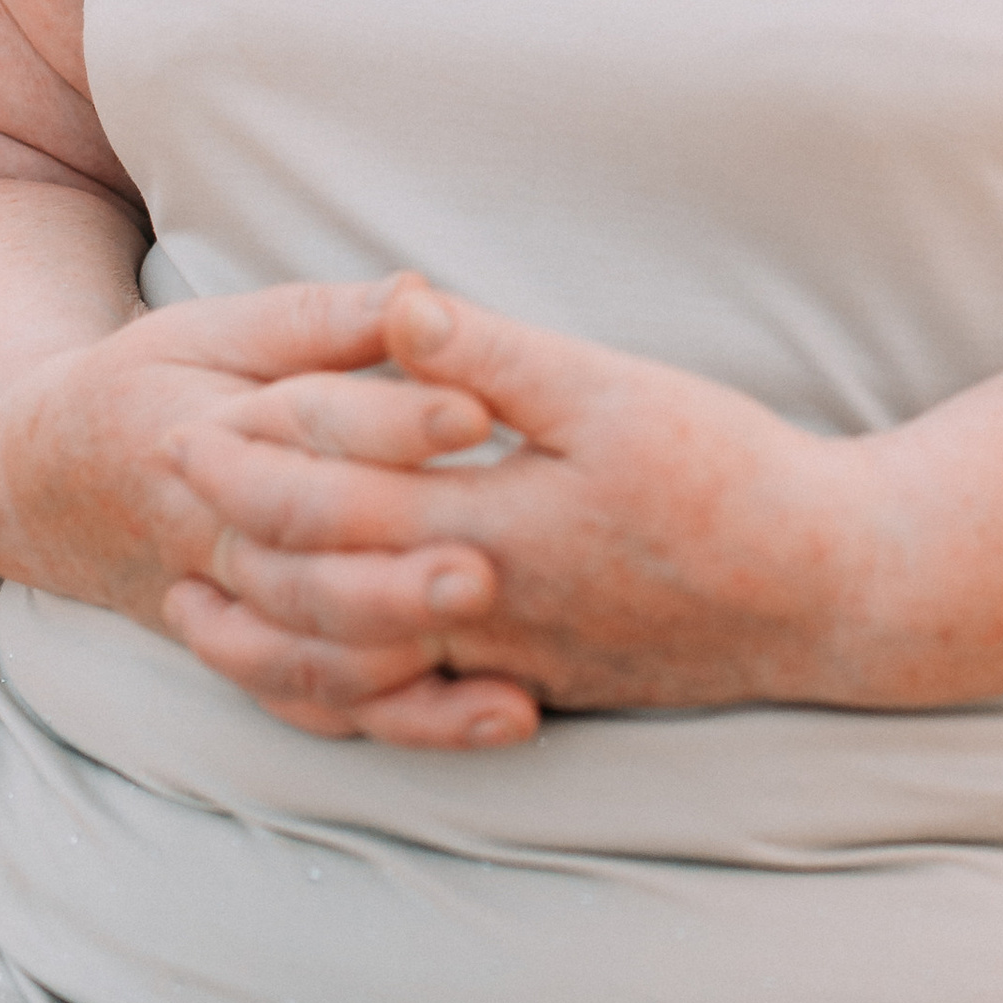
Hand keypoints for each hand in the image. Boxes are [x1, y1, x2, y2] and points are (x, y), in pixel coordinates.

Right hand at [0, 280, 537, 747]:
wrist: (41, 484)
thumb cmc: (150, 385)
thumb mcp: (217, 327)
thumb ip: (321, 318)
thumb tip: (419, 293)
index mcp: (205, 430)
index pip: (302, 426)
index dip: (390, 420)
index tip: (477, 413)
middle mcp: (210, 533)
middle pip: (303, 565)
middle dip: (394, 578)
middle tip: (486, 574)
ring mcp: (223, 609)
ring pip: (309, 653)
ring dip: (406, 668)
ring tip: (506, 681)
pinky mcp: (246, 657)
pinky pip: (319, 703)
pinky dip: (402, 721)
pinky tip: (494, 718)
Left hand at [163, 282, 853, 745]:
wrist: (830, 594)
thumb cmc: (733, 479)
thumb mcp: (614, 393)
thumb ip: (491, 357)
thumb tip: (391, 304)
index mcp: (491, 526)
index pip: (335, 495)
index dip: (256, 456)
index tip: (189, 419)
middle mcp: (485, 611)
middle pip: (322, 584)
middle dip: (237, 536)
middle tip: (172, 492)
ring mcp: (511, 662)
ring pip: (355, 660)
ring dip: (269, 628)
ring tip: (207, 593)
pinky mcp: (541, 687)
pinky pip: (412, 699)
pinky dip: (346, 682)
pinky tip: (323, 659)